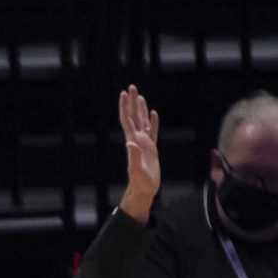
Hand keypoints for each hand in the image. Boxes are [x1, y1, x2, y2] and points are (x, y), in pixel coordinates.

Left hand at [117, 84, 160, 219]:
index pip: (128, 120)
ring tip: (139, 96)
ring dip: (141, 109)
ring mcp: (144, 144)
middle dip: (132, 102)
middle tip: (131, 87)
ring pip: (142, 121)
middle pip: (134, 116)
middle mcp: (137, 140)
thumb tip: (130, 143)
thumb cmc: (140, 183)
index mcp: (134, 142)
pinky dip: (153, 122)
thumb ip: (133, 157)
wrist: (144, 190)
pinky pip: (152, 131)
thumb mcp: (137, 171)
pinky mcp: (152, 149)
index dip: (125, 107)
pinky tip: (153, 114)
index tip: (124, 94)